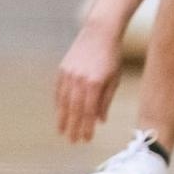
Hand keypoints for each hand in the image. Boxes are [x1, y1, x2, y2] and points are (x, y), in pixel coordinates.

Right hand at [55, 28, 123, 142]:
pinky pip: (59, 91)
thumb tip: (99, 120)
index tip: (86, 140)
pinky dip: (58, 104)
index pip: (89, 112)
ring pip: (64, 102)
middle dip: (73, 127)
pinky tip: (60, 113)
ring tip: (62, 132)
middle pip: (75, 110)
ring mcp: (69, 75)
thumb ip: (106, 100)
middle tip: (73, 141)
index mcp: (95, 83)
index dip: (87, 127)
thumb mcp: (115, 78)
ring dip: (63, 118)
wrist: (99, 32)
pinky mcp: (62, 70)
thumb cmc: (112, 56)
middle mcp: (79, 80)